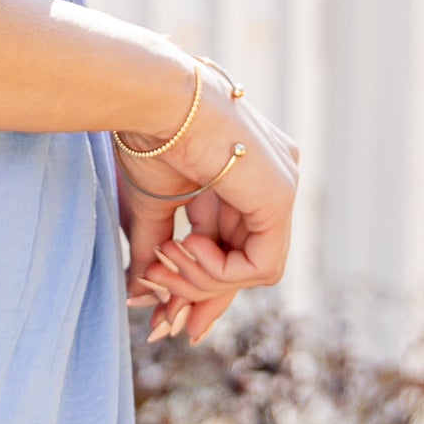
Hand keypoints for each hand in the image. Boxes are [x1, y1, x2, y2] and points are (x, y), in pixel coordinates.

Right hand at [119, 108, 299, 342]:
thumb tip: (140, 296)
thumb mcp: (153, 207)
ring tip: (163, 260)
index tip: (170, 322)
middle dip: (201, 298)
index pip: (237, 246)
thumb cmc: (147, 135)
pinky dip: (219, 272)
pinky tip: (188, 247)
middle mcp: (273, 179)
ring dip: (199, 280)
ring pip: (252, 272)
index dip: (205, 288)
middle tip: (164, 325)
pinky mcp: (281, 196)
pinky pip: (262, 266)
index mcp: (246, 174)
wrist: (152, 98)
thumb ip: (154, 252)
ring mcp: (283, 186)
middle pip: (246, 264)